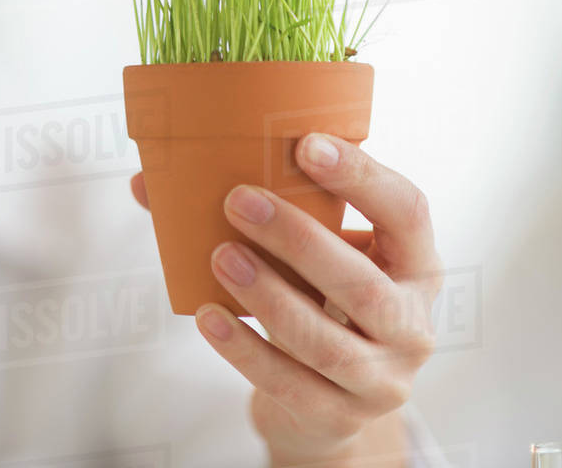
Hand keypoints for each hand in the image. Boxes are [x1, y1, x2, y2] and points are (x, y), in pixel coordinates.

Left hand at [130, 133, 442, 466]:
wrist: (325, 400)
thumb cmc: (315, 302)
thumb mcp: (309, 257)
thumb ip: (255, 213)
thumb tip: (147, 180)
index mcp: (415, 265)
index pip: (406, 211)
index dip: (362, 177)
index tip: (306, 145)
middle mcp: (412, 324)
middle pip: (362, 284)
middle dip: (297, 239)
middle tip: (238, 201)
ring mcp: (382, 380)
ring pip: (326, 342)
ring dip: (267, 295)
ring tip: (220, 255)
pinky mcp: (340, 417)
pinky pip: (290, 384)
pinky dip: (244, 349)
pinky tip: (208, 317)